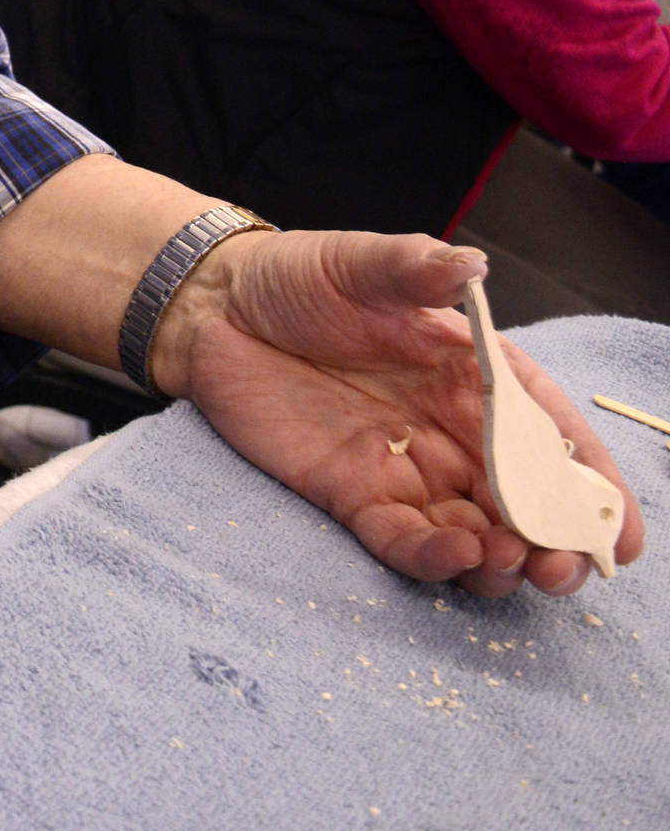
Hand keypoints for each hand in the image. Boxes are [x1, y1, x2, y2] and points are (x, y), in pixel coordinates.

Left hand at [159, 229, 645, 596]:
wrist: (214, 308)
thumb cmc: (295, 277)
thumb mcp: (357, 261)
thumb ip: (414, 269)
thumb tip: (469, 264)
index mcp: (472, 373)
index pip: (549, 434)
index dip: (591, 485)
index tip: (617, 533)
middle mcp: (452, 430)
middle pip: (523, 501)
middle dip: (554, 542)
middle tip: (562, 568)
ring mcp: (405, 469)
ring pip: (474, 533)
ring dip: (503, 560)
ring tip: (512, 563)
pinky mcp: (353, 496)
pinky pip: (404, 541)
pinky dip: (435, 557)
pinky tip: (457, 554)